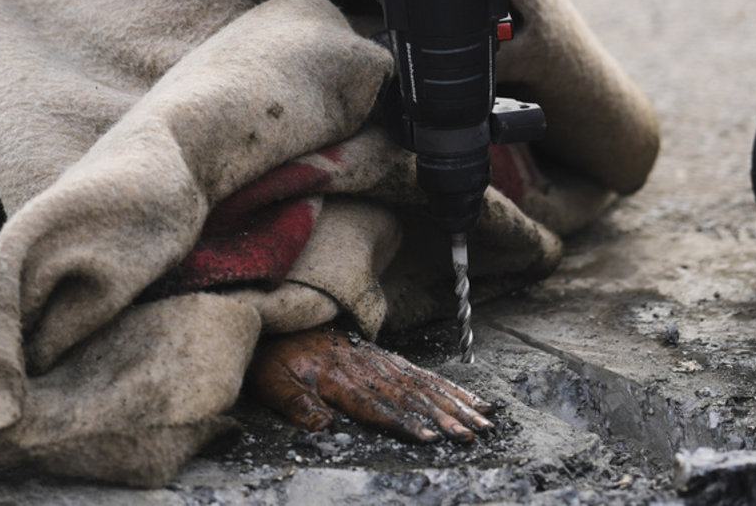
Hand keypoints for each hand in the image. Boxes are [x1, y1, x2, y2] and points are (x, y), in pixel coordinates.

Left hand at [246, 326, 496, 442]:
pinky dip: (448, 386)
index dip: (405, 422)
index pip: (377, 405)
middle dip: (445, 417)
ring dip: (455, 404)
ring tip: (483, 421)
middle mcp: (367, 368)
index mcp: (339, 378)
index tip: (430, 437)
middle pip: (412, 396)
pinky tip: (468, 399)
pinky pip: (422, 373)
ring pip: (424, 385)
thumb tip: (321, 425)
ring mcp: (380, 362)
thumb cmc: (276, 355)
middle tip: (473, 434)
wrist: (283, 318)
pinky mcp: (387, 359)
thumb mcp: (272, 380)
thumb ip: (295, 403)